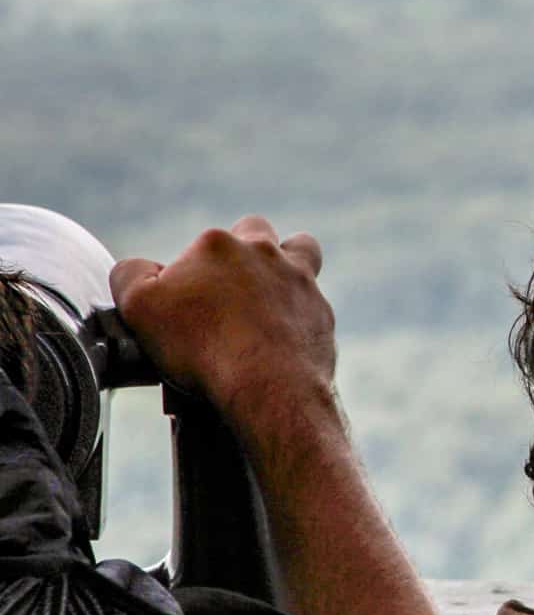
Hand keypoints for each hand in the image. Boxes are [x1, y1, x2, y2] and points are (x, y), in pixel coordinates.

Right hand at [109, 216, 335, 421]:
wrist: (268, 383)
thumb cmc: (202, 344)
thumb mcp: (139, 306)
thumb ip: (130, 275)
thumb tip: (137, 268)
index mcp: (218, 244)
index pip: (200, 246)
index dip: (190, 272)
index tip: (185, 304)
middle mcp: (265, 252)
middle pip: (254, 231)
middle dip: (242, 251)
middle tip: (227, 290)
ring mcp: (301, 280)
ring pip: (301, 250)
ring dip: (284, 264)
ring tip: (267, 293)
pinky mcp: (321, 312)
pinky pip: (312, 302)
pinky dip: (299, 314)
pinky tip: (282, 338)